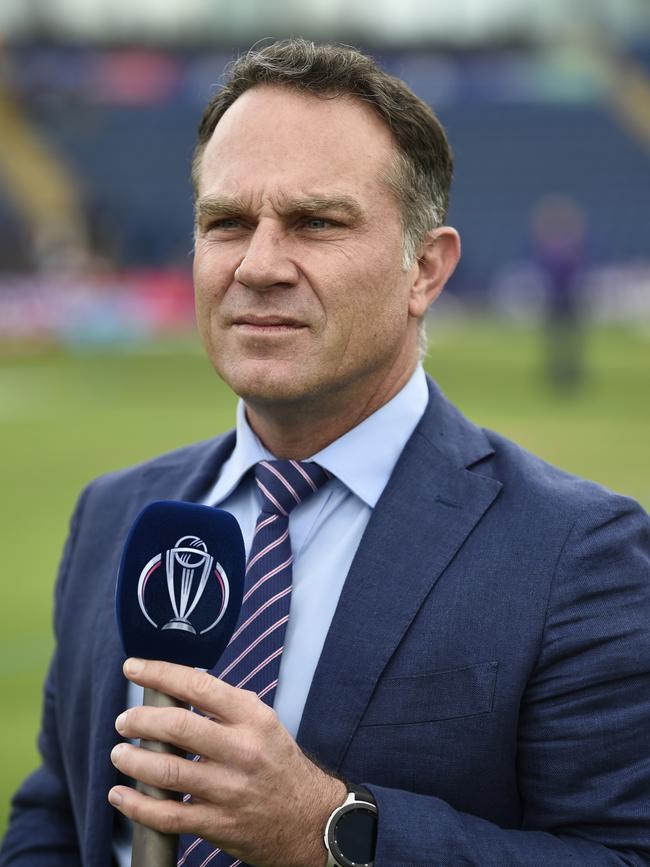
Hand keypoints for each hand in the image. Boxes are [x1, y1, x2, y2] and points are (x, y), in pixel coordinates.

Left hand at [108, 658, 346, 866]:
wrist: (309, 819)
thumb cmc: (279, 764)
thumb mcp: (263, 724)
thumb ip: (225, 707)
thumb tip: (177, 687)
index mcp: (252, 718)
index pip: (198, 685)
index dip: (159, 674)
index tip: (133, 668)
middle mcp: (241, 750)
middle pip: (178, 728)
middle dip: (140, 720)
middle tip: (124, 721)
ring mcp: (229, 790)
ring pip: (167, 773)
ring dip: (134, 761)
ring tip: (120, 754)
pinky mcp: (218, 824)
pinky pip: (167, 816)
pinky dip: (137, 805)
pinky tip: (121, 795)